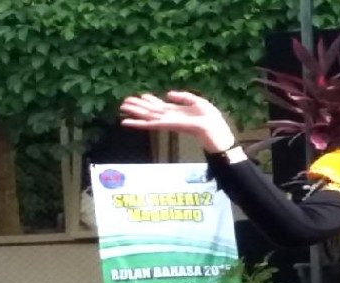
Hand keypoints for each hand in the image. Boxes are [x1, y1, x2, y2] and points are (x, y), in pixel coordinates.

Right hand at [119, 91, 235, 152]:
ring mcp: (169, 122)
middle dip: (138, 107)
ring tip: (122, 109)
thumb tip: (167, 94)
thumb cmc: (212, 119)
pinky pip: (152, 123)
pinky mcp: (170, 126)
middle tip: (123, 102)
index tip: (139, 95)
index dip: (150, 100)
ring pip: (148, 117)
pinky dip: (140, 122)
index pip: (160, 105)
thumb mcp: (198, 102)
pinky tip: (130, 122)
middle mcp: (171, 117)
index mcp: (178, 111)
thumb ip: (183, 97)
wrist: (218, 132)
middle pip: (151, 111)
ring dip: (134, 113)